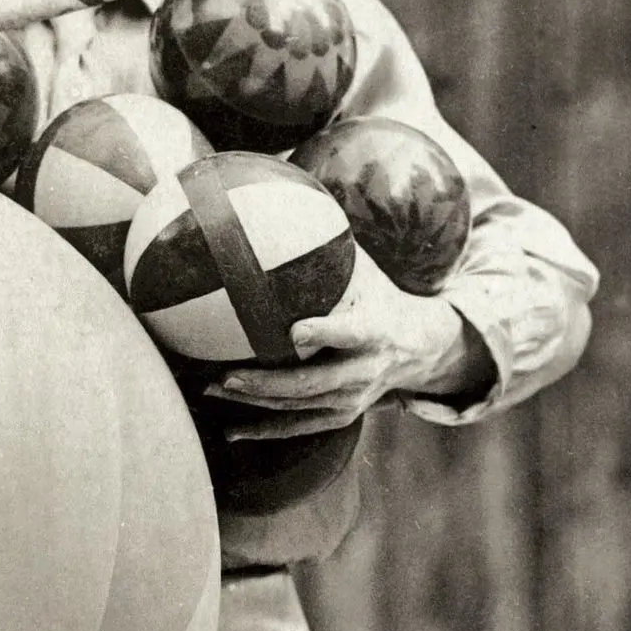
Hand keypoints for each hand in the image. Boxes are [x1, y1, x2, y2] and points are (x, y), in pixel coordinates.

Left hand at [205, 244, 491, 437]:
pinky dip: (263, 429)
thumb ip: (331, 244)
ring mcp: (352, 401)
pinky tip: (229, 431)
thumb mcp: (365, 269)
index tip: (295, 331)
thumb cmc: (380, 297)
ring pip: (298, 408)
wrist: (419, 349)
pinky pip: (296, 428)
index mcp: (374, 332)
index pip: (351, 333)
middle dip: (269, 383)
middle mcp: (364, 372)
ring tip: (211, 389)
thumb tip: (288, 199)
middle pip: (313, 383)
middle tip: (227, 374)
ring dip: (254, 402)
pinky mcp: (339, 418)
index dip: (326, 333)